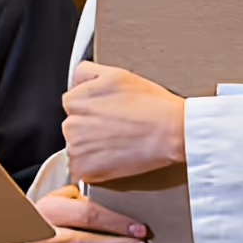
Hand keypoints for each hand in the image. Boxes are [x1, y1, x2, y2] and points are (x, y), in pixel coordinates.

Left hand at [61, 62, 185, 182]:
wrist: (171, 131)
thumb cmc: (150, 104)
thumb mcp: (116, 74)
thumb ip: (86, 72)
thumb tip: (75, 80)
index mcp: (74, 100)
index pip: (72, 105)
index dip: (93, 108)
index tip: (108, 113)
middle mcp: (71, 125)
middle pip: (74, 127)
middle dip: (91, 128)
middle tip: (116, 126)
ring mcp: (77, 150)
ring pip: (78, 148)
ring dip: (93, 147)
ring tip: (118, 140)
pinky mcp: (86, 170)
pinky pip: (83, 169)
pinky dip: (96, 166)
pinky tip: (115, 155)